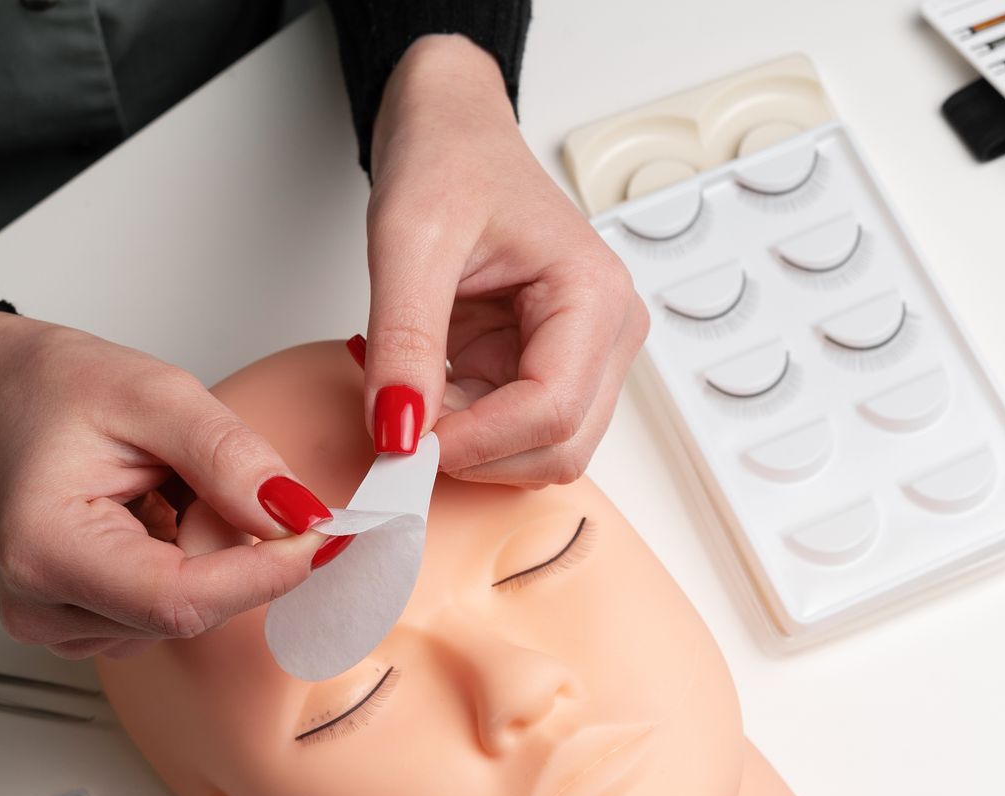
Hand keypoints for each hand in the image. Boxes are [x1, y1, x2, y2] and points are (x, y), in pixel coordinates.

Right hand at [0, 311, 330, 658]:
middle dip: (228, 545)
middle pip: (195, 610)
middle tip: (194, 472)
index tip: (318, 533)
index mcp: (46, 549)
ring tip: (159, 492)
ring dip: (207, 552)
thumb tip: (296, 518)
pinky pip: (178, 613)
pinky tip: (154, 521)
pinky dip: (191, 566)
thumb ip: (230, 458)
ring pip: (194, 614)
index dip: (263, 574)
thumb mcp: (158, 394)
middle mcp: (43, 606)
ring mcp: (62, 629)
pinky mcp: (87, 632)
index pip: (181, 601)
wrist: (12, 397)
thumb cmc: (61, 391)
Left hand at [361, 35, 648, 485]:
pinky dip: (463, 433)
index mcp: (594, 294)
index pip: (552, 410)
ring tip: (413, 393)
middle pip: (559, 448)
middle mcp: (606, 334)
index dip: (476, 443)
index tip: (403, 441)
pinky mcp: (547, 372)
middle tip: (400, 428)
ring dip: (470, 448)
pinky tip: (427, 390)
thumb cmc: (450, 161)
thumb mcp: (409, 240)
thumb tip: (399, 430)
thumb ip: (404, 340)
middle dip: (478, 453)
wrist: (451, 132)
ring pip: (540, 455)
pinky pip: (512, 437)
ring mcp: (582, 359)